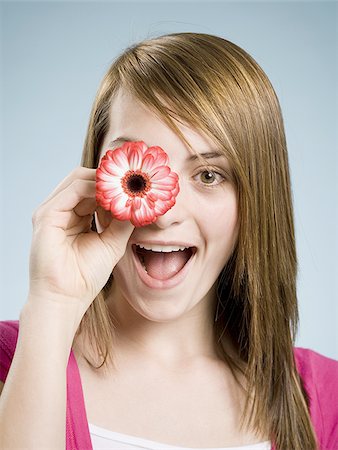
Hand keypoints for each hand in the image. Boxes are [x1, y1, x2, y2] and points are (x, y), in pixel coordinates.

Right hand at [27, 166, 133, 315]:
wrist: (66, 298)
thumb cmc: (86, 276)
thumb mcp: (112, 243)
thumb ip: (123, 221)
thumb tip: (138, 201)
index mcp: (75, 217)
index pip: (94, 191)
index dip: (115, 186)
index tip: (138, 185)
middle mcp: (62, 210)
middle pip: (85, 180)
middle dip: (110, 179)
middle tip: (135, 179)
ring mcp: (53, 211)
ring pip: (79, 179)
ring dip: (105, 181)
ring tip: (127, 185)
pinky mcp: (47, 214)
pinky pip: (73, 189)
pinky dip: (95, 187)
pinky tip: (114, 194)